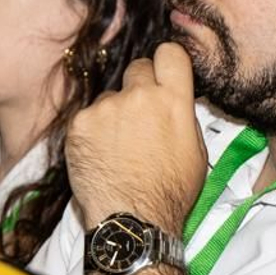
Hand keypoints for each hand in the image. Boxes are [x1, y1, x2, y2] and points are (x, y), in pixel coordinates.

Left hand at [65, 42, 207, 231]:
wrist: (132, 221)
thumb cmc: (169, 192)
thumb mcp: (195, 150)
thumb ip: (182, 114)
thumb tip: (173, 98)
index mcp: (173, 100)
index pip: (169, 53)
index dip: (165, 63)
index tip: (162, 74)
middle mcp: (139, 96)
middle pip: (137, 69)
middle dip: (138, 87)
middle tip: (139, 117)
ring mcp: (106, 107)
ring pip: (110, 96)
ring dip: (113, 113)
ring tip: (118, 148)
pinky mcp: (80, 122)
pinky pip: (88, 116)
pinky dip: (92, 132)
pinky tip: (100, 155)